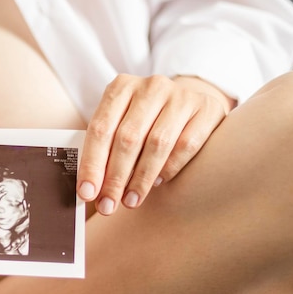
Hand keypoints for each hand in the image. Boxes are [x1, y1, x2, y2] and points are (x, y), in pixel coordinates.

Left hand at [77, 74, 232, 214]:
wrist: (189, 101)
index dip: (92, 164)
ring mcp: (180, 96)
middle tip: (107, 206)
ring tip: (130, 201)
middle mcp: (151, 87)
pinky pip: (185, 146)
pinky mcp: (206, 109)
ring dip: (140, 179)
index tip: (86, 193)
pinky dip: (169, 168)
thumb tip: (89, 189)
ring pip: (157, 144)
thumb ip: (104, 148)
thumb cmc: (146, 119)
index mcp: (121, 87)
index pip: (100, 128)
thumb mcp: (120, 123)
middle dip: (115, 178)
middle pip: (128, 138)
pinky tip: (158, 183)